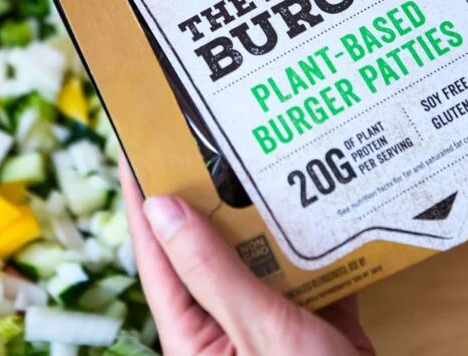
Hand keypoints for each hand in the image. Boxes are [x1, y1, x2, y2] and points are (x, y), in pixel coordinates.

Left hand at [120, 160, 373, 355]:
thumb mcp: (256, 333)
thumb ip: (210, 271)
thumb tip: (161, 209)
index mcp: (195, 336)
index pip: (157, 254)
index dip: (143, 198)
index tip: (134, 143)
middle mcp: (230, 325)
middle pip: (212, 245)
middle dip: (213, 191)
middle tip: (211, 132)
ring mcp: (277, 323)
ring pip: (267, 251)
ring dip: (273, 209)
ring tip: (269, 151)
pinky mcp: (323, 322)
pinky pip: (317, 268)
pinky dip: (326, 236)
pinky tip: (332, 196)